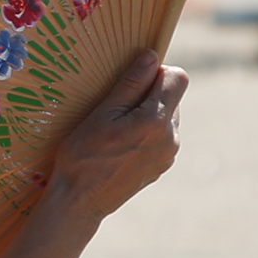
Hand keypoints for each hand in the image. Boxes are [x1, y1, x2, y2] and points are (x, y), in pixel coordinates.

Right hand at [45, 49, 187, 222]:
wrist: (80, 201)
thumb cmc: (83, 155)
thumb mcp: (102, 114)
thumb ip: (130, 84)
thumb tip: (151, 56)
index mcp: (155, 121)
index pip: (178, 78)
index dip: (156, 72)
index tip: (133, 82)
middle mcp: (170, 138)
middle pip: (173, 96)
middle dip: (150, 94)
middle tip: (118, 110)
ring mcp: (169, 154)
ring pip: (168, 116)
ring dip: (149, 113)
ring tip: (118, 130)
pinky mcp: (163, 165)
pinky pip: (163, 136)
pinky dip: (148, 132)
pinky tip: (123, 145)